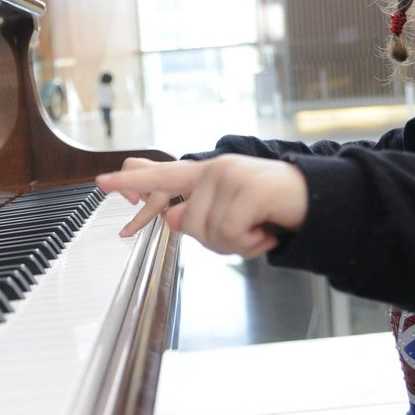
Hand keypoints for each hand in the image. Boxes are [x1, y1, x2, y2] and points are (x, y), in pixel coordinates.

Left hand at [97, 155, 307, 257]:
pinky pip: (231, 232)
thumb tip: (173, 219)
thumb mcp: (229, 216)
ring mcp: (232, 176)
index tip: (99, 182)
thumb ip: (198, 217)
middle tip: (244, 235)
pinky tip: (265, 233)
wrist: (314, 200)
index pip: (160, 176)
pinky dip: (249, 243)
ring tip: (257, 231)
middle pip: (187, 225)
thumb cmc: (268, 210)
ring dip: (236, 244)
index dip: (129, 182)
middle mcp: (214, 170)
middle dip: (215, 242)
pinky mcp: (251, 188)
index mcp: (205, 176)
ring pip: (208, 232)